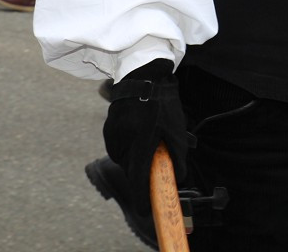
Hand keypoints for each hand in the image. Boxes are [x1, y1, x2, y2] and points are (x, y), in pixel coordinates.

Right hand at [102, 59, 189, 214]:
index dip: (142, 198)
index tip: (146, 210)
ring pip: (126, 160)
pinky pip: (121, 148)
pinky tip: (141, 130)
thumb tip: (178, 177)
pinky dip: (131, 147)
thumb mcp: (176, 128)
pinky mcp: (108, 131)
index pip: (138, 179)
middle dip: (145, 172)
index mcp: (139, 143)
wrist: (141, 76)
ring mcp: (112, 137)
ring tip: (151, 136)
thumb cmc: (162, 102)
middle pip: (132, 171)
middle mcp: (122, 144)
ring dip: (139, 157)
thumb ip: (178, 154)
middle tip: (159, 156)